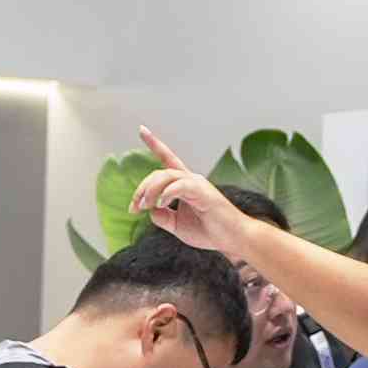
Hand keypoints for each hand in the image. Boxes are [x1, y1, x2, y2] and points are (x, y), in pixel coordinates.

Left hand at [121, 130, 245, 256]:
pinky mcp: (202, 191)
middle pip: (159, 172)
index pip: (168, 159)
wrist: (232, 239)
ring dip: (150, 191)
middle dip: (141, 189)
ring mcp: (197, 183)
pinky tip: (160, 204)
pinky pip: (179, 185)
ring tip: (145, 207)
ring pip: (166, 176)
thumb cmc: (209, 230)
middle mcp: (191, 179)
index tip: (142, 129)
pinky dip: (166, 193)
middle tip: (134, 208)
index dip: (155, 144)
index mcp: (185, 184)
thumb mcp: (177, 225)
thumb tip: (149, 210)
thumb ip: (162, 217)